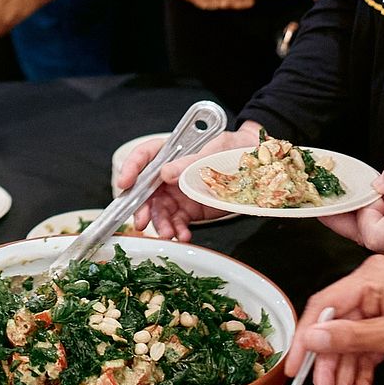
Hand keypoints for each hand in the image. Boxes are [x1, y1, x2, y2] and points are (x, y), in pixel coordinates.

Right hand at [121, 123, 261, 241]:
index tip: (124, 183)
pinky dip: (177, 230)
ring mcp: (178, 192)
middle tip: (141, 221)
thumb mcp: (216, 149)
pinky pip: (177, 222)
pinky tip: (183, 235)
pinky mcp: (189, 209)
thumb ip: (191, 161)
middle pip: (145, 189)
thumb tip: (166, 172)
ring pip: (159, 210)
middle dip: (141, 206)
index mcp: (172, 151)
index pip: (144, 156)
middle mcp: (169, 172)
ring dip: (160, 224)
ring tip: (169, 234)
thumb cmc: (235, 149)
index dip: (130, 168)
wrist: (259, 166)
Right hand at [285, 256, 383, 384]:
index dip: (306, 340)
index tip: (295, 369)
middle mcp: (372, 289)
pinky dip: (364, 377)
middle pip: (337, 334)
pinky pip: (368, 353)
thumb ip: (351, 338)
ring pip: (352, 349)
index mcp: (371, 278)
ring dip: (346, 382)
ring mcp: (382, 308)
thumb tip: (312, 337)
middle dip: (331, 372)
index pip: (324, 307)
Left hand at [323, 152, 383, 267]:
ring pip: (377, 239)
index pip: (374, 236)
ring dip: (365, 215)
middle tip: (326, 201)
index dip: (366, 214)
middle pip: (368, 240)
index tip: (372, 194)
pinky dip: (381, 218)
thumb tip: (375, 183)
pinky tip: (383, 200)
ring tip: (359, 193)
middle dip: (347, 217)